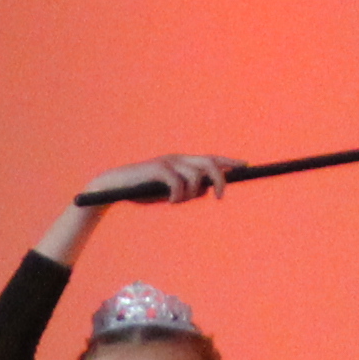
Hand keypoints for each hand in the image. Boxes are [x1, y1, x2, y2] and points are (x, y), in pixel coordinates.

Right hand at [79, 154, 233, 208]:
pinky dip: (178, 195)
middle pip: (209, 163)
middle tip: (220, 198)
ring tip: (176, 201)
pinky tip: (170, 201)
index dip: (228, 161)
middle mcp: (178, 158)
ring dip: (191, 194)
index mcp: (181, 161)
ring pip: (196, 177)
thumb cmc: (142, 191)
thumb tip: (206, 191)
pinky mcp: (158, 169)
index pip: (210, 158)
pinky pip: (179, 184)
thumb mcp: (169, 192)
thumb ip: (188, 190)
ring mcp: (168, 162)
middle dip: (220, 180)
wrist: (114, 187)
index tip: (244, 166)